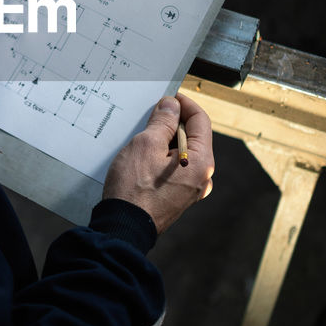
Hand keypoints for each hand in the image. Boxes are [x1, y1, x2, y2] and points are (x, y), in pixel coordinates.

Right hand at [101, 93, 213, 234]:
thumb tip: (172, 106)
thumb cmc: (134, 189)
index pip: (201, 121)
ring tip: (143, 138)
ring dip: (165, 141)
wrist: (123, 227)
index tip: (169, 98)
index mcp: (200, 162)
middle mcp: (202, 177)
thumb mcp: (146, 145)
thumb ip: (163, 122)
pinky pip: (175, 169)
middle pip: (193, 138)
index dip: (184, 105)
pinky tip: (144, 158)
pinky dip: (162, 158)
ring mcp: (190, 190)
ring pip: (182, 153)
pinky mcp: (177, 198)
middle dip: (173, 124)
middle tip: (151, 116)